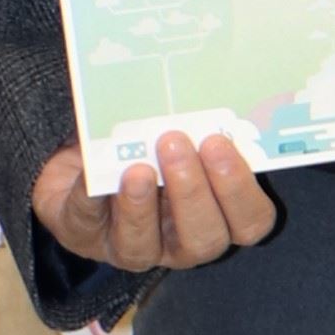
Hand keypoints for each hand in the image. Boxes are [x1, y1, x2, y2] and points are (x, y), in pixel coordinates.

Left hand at [32, 130, 278, 273]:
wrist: (84, 159)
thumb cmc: (145, 143)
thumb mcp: (172, 130)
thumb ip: (192, 121)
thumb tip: (199, 87)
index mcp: (217, 215)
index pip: (250, 221)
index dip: (240, 190)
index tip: (219, 143)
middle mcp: (180, 242)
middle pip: (203, 240)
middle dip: (192, 193)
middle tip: (175, 144)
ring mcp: (133, 247)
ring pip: (145, 247)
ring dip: (142, 206)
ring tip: (138, 167)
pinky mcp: (86, 238)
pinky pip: (88, 223)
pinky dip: (90, 198)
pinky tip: (93, 176)